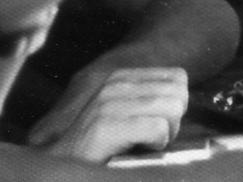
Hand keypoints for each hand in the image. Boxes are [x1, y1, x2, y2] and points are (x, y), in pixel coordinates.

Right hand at [28, 66, 188, 162]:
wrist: (60, 164)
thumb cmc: (99, 147)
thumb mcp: (125, 114)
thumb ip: (150, 101)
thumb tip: (182, 99)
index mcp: (120, 78)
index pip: (177, 78)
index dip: (176, 106)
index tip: (158, 124)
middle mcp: (113, 85)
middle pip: (178, 93)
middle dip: (174, 120)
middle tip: (152, 138)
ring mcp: (107, 104)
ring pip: (171, 108)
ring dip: (165, 133)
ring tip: (143, 145)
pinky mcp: (105, 127)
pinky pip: (157, 128)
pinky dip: (156, 144)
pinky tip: (137, 150)